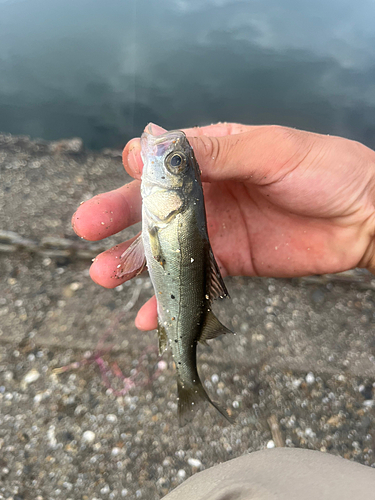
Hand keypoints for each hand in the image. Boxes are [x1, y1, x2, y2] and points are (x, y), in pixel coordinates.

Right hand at [72, 123, 374, 330]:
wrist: (363, 218)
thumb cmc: (322, 170)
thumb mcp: (269, 150)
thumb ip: (215, 150)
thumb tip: (154, 140)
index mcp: (213, 157)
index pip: (163, 161)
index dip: (139, 169)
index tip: (127, 173)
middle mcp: (207, 194)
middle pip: (152, 207)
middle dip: (117, 217)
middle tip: (87, 230)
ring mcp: (214, 231)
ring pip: (163, 248)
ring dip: (133, 262)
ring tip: (104, 275)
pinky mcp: (227, 264)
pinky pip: (189, 282)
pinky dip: (168, 300)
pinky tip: (147, 316)